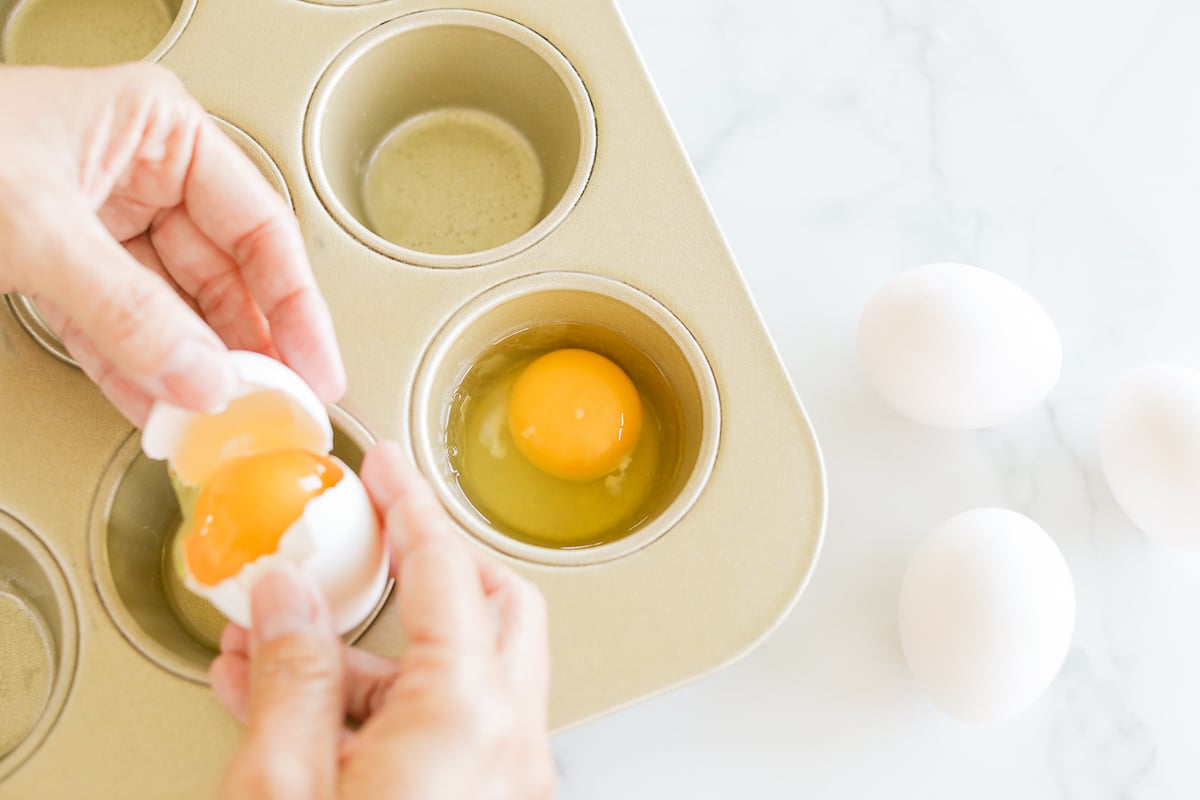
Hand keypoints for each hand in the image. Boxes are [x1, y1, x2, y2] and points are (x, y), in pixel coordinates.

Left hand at [0, 63, 344, 424]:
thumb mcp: (36, 224)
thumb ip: (127, 309)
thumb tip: (200, 375)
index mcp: (159, 132)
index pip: (260, 228)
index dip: (295, 305)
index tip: (313, 365)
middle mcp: (141, 174)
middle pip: (224, 278)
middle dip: (240, 348)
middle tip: (268, 406)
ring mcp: (103, 224)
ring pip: (173, 311)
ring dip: (189, 370)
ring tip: (215, 419)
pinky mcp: (63, 266)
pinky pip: (120, 328)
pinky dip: (136, 372)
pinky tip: (157, 407)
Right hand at [209, 441, 554, 799]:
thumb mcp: (283, 787)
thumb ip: (289, 678)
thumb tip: (286, 596)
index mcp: (466, 718)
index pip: (444, 570)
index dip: (406, 504)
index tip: (384, 467)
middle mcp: (509, 744)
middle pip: (492, 607)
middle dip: (429, 560)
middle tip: (374, 531)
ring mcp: (505, 779)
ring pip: (467, 671)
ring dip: (382, 648)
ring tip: (284, 642)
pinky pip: (450, 727)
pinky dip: (388, 702)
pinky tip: (303, 705)